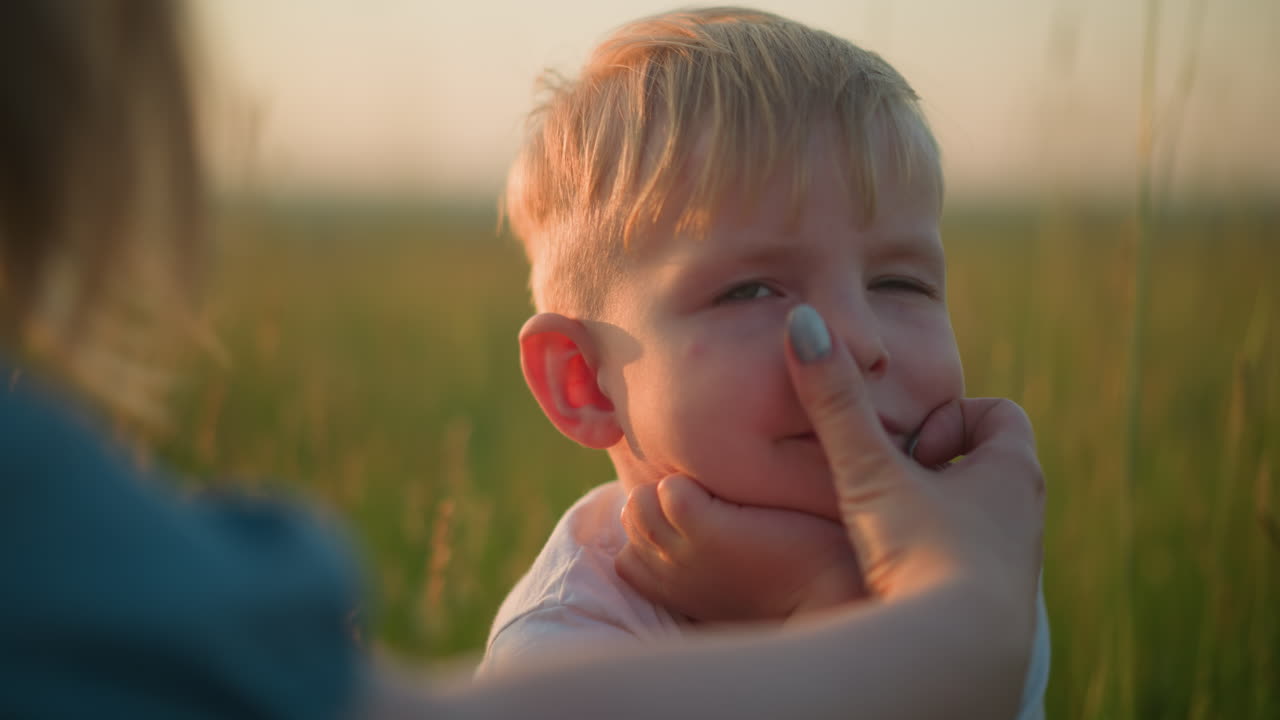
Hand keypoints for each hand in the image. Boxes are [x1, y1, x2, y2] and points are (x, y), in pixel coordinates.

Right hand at [616, 475, 863, 623]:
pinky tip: (740, 485)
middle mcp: (666, 576)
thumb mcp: (726, 576)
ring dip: (677, 484)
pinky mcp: (705, 531)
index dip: (657, 523)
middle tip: (715, 493)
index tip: (696, 514)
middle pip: (630, 516)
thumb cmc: (792, 581)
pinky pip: (671, 488)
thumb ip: (700, 553)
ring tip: (724, 488)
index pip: (627, 554)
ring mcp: (680, 554)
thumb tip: (693, 512)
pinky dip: (702, 477)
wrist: (832, 593)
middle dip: (662, 497)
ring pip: (639, 501)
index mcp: (669, 591)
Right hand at [783, 303, 1042, 614]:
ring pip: (972, 519)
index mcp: (1011, 472)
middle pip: (983, 466)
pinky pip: (963, 565)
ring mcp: (1012, 567)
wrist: (956, 659)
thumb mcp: (870, 471)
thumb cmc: (923, 554)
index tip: (906, 446)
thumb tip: (802, 319)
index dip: (946, 418)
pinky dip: (930, 560)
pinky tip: (893, 577)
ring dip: (929, 514)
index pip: (998, 414)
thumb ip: (834, 401)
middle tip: (888, 484)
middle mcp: (1023, 517)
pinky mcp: (992, 610)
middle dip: (932, 468)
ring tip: (884, 530)